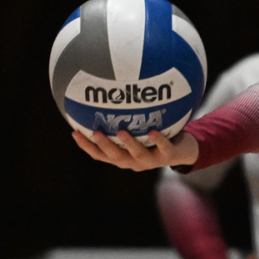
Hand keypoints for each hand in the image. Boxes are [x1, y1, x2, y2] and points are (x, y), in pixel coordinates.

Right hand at [73, 127, 198, 170]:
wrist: (184, 150)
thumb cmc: (155, 137)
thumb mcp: (137, 129)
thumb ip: (123, 120)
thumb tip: (106, 96)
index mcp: (123, 157)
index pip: (100, 154)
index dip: (86, 146)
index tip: (74, 132)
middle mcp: (134, 162)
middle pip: (115, 157)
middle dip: (104, 146)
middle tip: (94, 132)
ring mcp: (151, 161)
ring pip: (137, 154)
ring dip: (128, 143)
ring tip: (121, 131)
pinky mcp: (167, 156)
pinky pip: (163, 147)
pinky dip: (157, 139)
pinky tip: (152, 130)